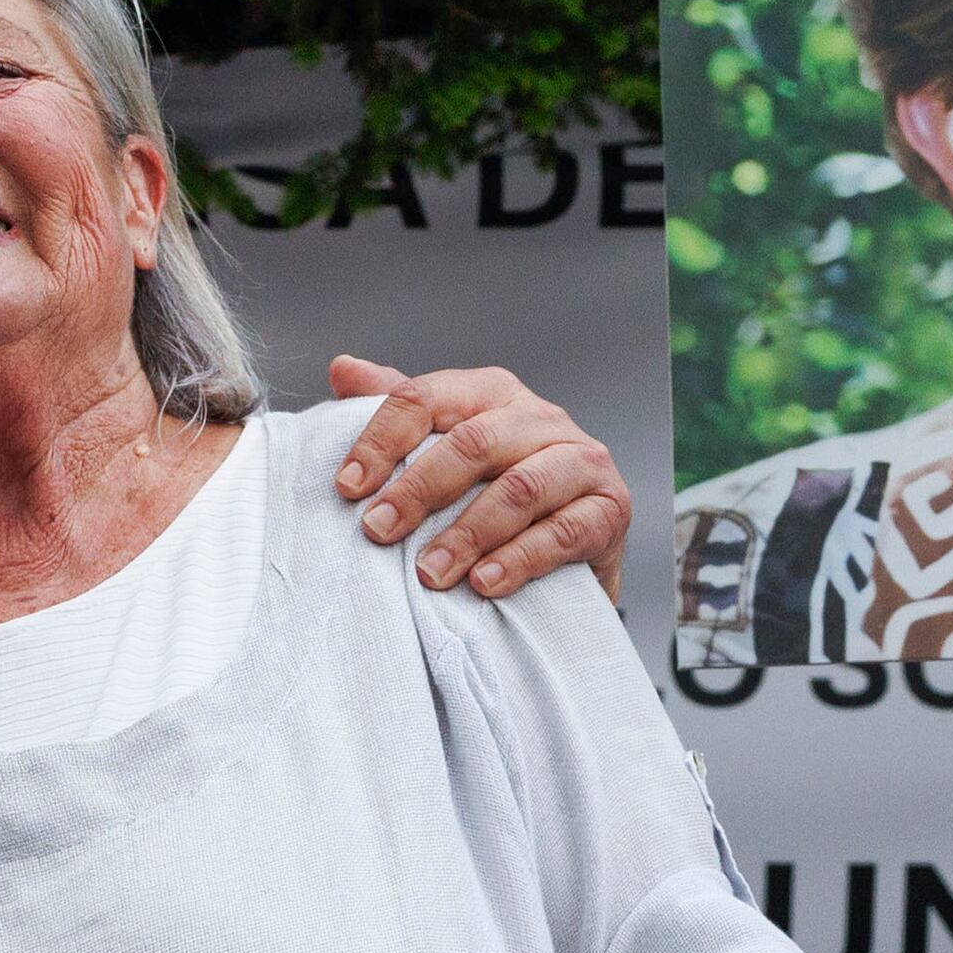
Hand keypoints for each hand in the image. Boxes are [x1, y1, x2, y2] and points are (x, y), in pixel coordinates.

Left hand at [325, 357, 628, 603]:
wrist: (573, 547)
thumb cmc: (496, 491)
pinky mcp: (610, 508)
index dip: (381, 439)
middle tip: (378, 531)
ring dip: (468, 533)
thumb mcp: (444, 449)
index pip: (427, 397)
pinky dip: (520, 559)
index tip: (347, 486)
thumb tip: (342, 369)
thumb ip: (399, 411)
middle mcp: (540, 417)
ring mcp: (581, 460)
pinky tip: (484, 583)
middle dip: (419, 489)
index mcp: (492, 392)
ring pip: (520, 488)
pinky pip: (564, 532)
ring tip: (429, 572)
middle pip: (473, 442)